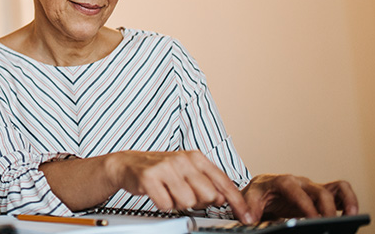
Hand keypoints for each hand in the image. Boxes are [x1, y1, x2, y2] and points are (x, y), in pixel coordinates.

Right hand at [104, 151, 251, 221]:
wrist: (128, 164)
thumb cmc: (161, 170)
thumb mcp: (187, 171)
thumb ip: (207, 183)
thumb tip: (224, 198)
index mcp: (196, 157)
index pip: (223, 182)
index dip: (237, 202)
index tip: (246, 216)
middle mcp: (182, 160)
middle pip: (207, 196)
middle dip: (198, 202)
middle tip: (184, 194)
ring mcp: (165, 167)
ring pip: (187, 202)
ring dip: (178, 203)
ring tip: (169, 192)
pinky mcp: (149, 177)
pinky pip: (166, 204)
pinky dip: (163, 204)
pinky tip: (158, 193)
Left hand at [242, 174, 358, 221]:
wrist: (263, 188)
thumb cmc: (259, 193)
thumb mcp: (250, 198)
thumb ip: (249, 208)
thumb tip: (250, 219)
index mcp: (282, 181)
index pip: (295, 190)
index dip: (305, 204)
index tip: (312, 219)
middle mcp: (301, 182)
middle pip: (319, 191)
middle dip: (326, 208)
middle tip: (328, 224)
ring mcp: (313, 188)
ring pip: (335, 188)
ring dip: (346, 200)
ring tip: (351, 216)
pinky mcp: (321, 194)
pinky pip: (340, 192)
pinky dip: (348, 200)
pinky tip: (351, 215)